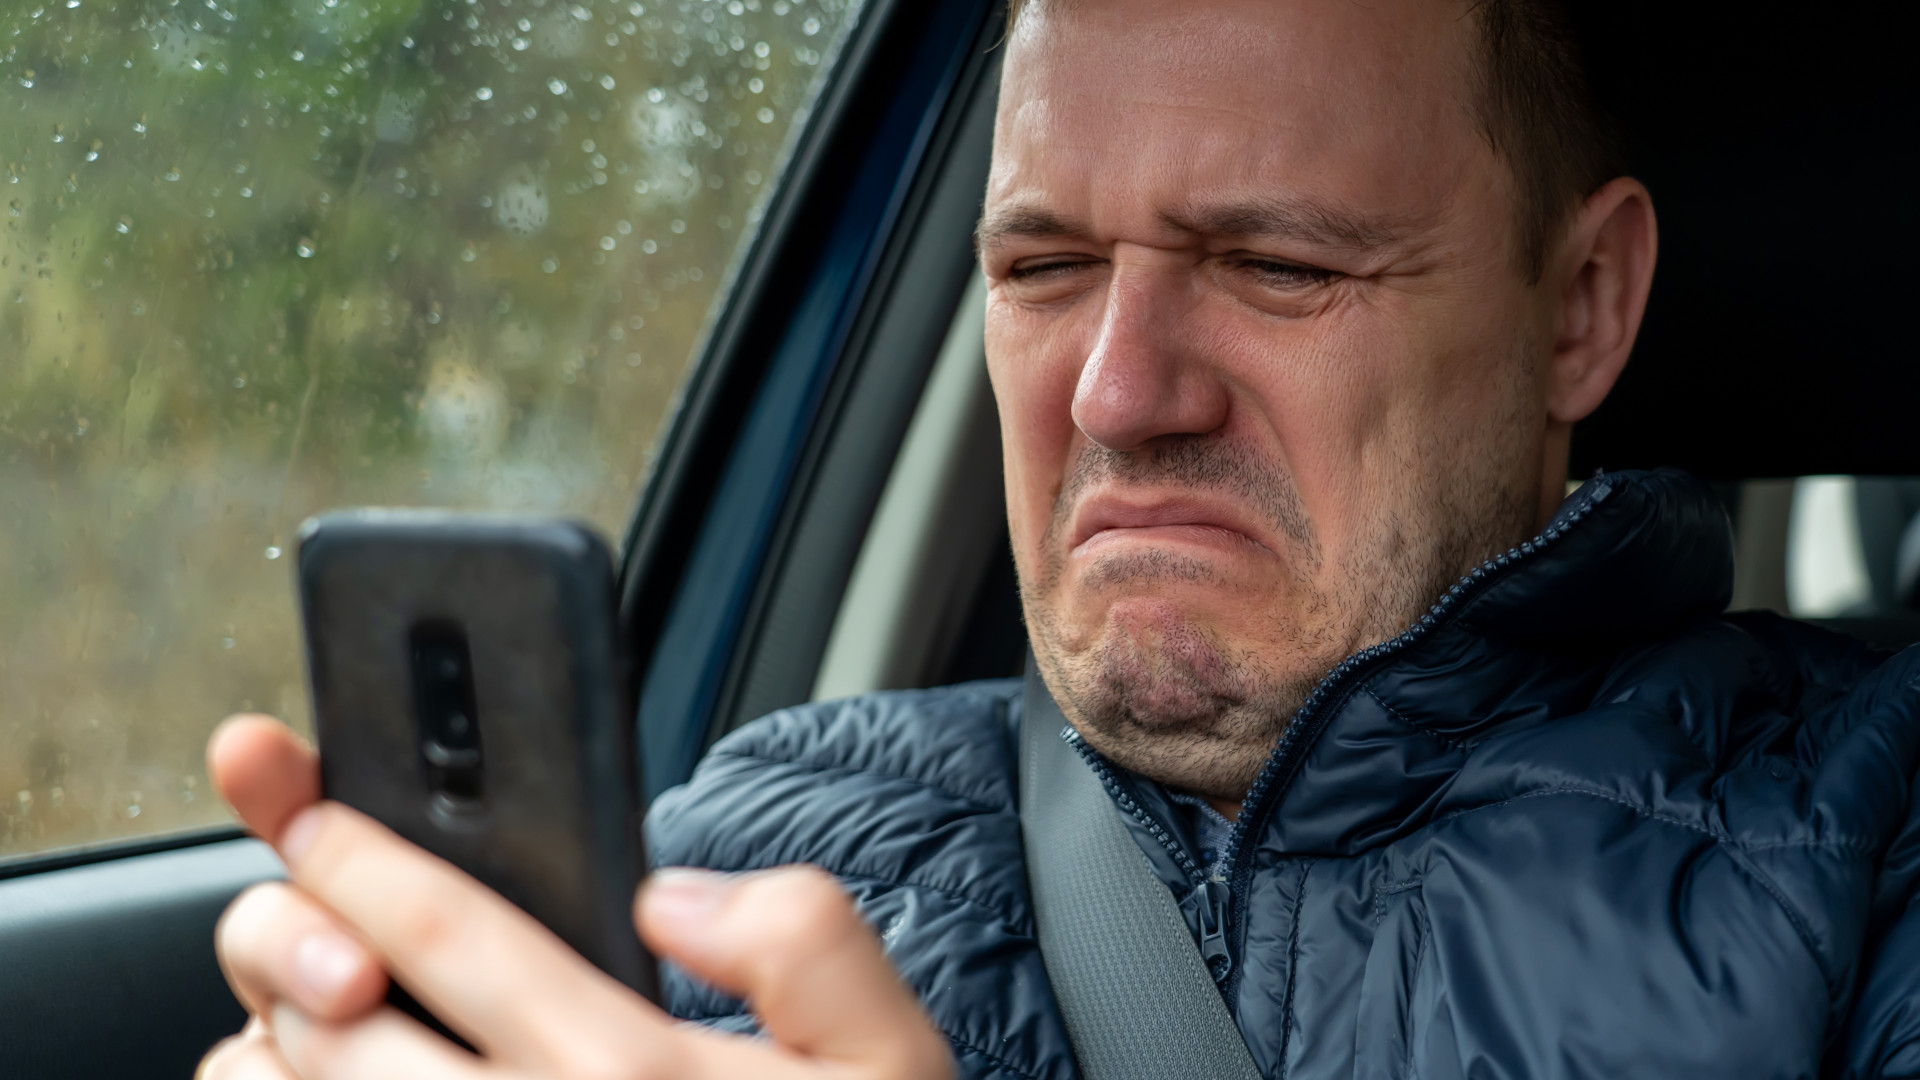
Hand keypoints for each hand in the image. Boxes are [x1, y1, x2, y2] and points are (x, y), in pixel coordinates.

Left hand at [198, 715, 953, 1079]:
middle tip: (297, 912)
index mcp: (624, 1072)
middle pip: (331, 1012)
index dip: (356, 858)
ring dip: (265, 1054)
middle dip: (288, 936)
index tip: (309, 818)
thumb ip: (808, 944)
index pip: (449, 931)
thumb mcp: (890, 1062)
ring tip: (297, 1029)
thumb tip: (672, 899)